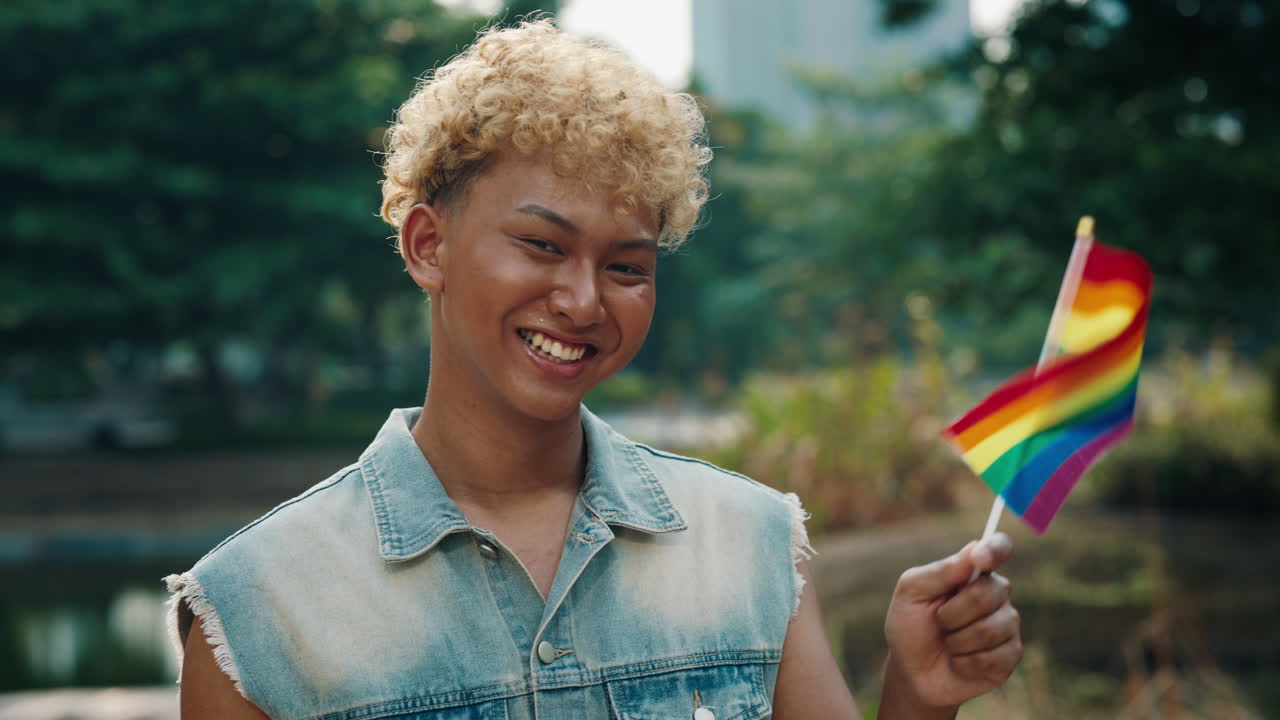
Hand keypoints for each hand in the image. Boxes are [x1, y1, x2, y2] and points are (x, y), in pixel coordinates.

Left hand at [881, 533, 1021, 714]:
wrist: (911, 672)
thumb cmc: (910, 626)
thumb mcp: (912, 593)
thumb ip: (941, 571)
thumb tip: (974, 549)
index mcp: (973, 572)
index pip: (999, 548)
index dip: (995, 549)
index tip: (981, 558)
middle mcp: (996, 594)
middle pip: (988, 593)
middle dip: (952, 612)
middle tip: (939, 621)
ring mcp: (1007, 625)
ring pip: (990, 628)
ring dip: (957, 640)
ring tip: (948, 643)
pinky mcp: (1010, 656)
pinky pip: (992, 658)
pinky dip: (965, 662)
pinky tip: (959, 662)